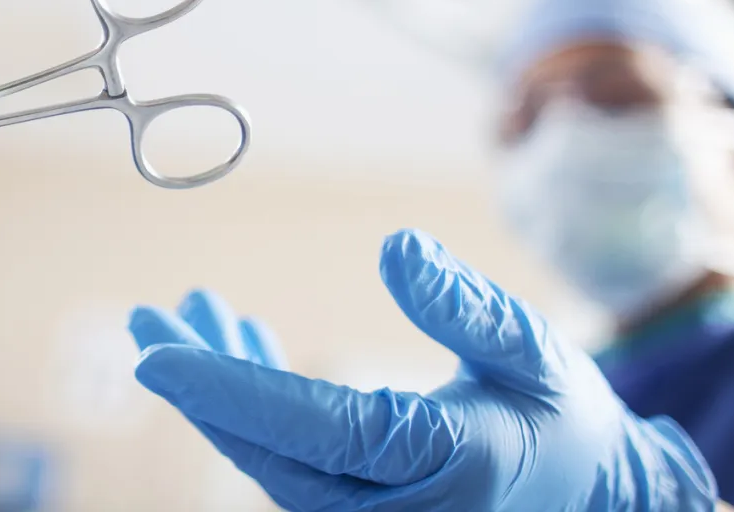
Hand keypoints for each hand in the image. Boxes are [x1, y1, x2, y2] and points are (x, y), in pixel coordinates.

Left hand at [128, 229, 716, 510]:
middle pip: (265, 447)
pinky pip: (287, 455)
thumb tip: (393, 248)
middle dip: (196, 383)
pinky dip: (253, 399)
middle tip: (142, 318)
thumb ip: (464, 306)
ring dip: (217, 384)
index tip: (156, 357)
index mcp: (436, 466)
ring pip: (267, 453)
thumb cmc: (561, 416)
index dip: (227, 391)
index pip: (311, 428)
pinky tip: (236, 338)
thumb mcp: (533, 351)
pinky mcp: (354, 503)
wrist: (591, 493)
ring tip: (177, 312)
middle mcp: (388, 506)